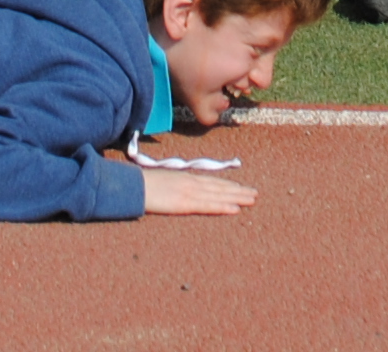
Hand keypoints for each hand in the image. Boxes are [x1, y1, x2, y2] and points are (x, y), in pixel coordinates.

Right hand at [139, 168, 257, 216]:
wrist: (132, 185)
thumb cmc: (143, 184)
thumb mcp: (162, 182)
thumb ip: (174, 186)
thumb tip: (179, 191)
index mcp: (186, 177)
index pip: (211, 181)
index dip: (227, 184)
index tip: (241, 187)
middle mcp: (191, 182)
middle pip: (219, 186)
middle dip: (238, 190)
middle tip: (255, 194)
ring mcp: (189, 192)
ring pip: (218, 195)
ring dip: (237, 197)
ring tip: (252, 200)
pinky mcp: (185, 203)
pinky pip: (208, 206)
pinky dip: (223, 207)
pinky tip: (235, 209)